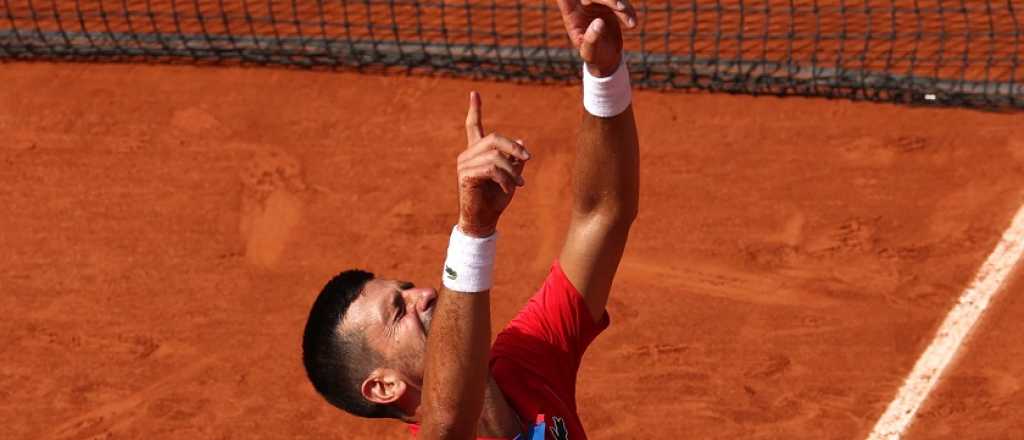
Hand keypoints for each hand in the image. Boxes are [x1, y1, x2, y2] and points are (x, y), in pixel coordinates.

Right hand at [457, 92, 531, 236]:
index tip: (474, 93)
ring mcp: (464, 164)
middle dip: (513, 147)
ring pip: (495, 156)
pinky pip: (491, 169)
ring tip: (518, 183)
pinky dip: (505, 178)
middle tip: (528, 157)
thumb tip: (521, 141)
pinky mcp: (465, 175)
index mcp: (477, 152)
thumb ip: (515, 159)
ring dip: (512, 170)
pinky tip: (509, 188)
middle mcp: (468, 155)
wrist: (484, 220)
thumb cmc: (496, 199)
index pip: (473, 126)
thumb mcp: (511, 176)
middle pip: (493, 138)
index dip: (474, 110)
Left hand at [555, 0, 637, 76]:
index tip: (586, 2)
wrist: (606, 57)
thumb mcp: (590, 52)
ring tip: (631, 23)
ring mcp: (597, 1)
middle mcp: (582, 3)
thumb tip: (598, 23)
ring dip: (622, 4)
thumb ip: (591, 39)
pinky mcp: (610, 3)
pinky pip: (621, 1)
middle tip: (621, 8)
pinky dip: (629, 10)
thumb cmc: (593, 56)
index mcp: (570, 12)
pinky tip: (633, 24)